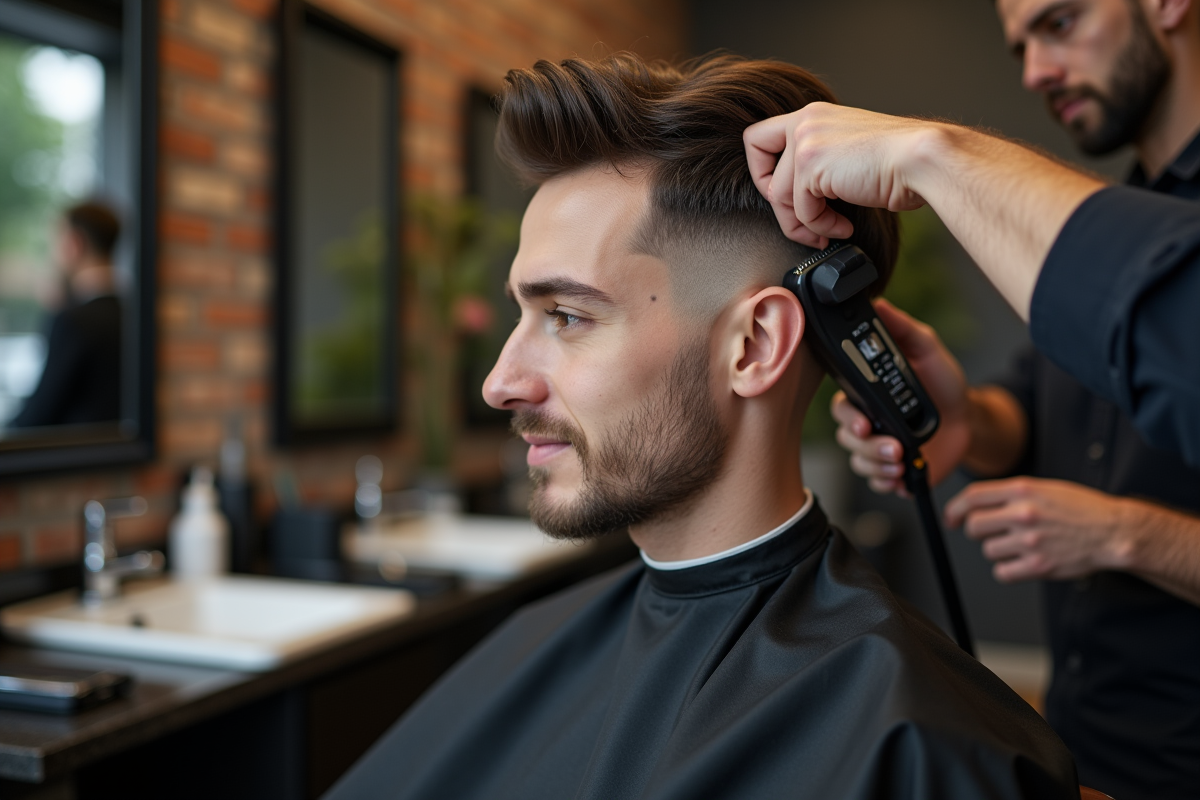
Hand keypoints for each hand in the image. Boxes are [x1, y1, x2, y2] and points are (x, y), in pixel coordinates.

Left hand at [743, 104, 936, 246]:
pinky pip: (801, 211)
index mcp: (812, 115)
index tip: (786, 194)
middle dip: (785, 211)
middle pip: (766, 179)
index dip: (762, 173)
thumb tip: (797, 197)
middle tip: (809, 224)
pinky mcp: (810, 166)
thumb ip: (819, 162)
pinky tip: (843, 226)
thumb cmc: (897, 162)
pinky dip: (821, 227)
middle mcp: (804, 122)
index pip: (758, 139)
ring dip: (805, 224)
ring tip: (831, 229)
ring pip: (781, 199)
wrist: (921, 160)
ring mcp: (805, 142)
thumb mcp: (847, 152)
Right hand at [832, 299, 969, 494]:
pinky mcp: (892, 470)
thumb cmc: (943, 382)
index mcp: (866, 396)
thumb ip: (902, 328)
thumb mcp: (926, 348)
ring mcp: (878, 448)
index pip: (841, 408)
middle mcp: (866, 423)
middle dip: (868, 447)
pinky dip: (888, 482)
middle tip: (893, 448)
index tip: (864, 424)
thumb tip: (879, 303)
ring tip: (903, 462)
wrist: (968, 418)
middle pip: (847, 440)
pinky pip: (877, 481)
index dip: (847, 419)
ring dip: (879, 465)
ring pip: (860, 462)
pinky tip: (903, 477)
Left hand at [944, 477, 1134, 582]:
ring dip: (997, 550)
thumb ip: (1011, 494)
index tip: (951, 518)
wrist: (1112, 531)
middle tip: (992, 533)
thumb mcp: (1044, 488)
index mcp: (1023, 491)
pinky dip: (1008, 570)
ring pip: (988, 550)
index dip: (955, 508)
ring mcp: (1030, 541)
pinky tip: (1022, 561)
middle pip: (974, 526)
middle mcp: (1023, 514)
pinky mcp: (1038, 566)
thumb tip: (977, 504)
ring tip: (1019, 545)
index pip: (972, 497)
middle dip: (977, 531)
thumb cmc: (1082, 509)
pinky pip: (1003, 572)